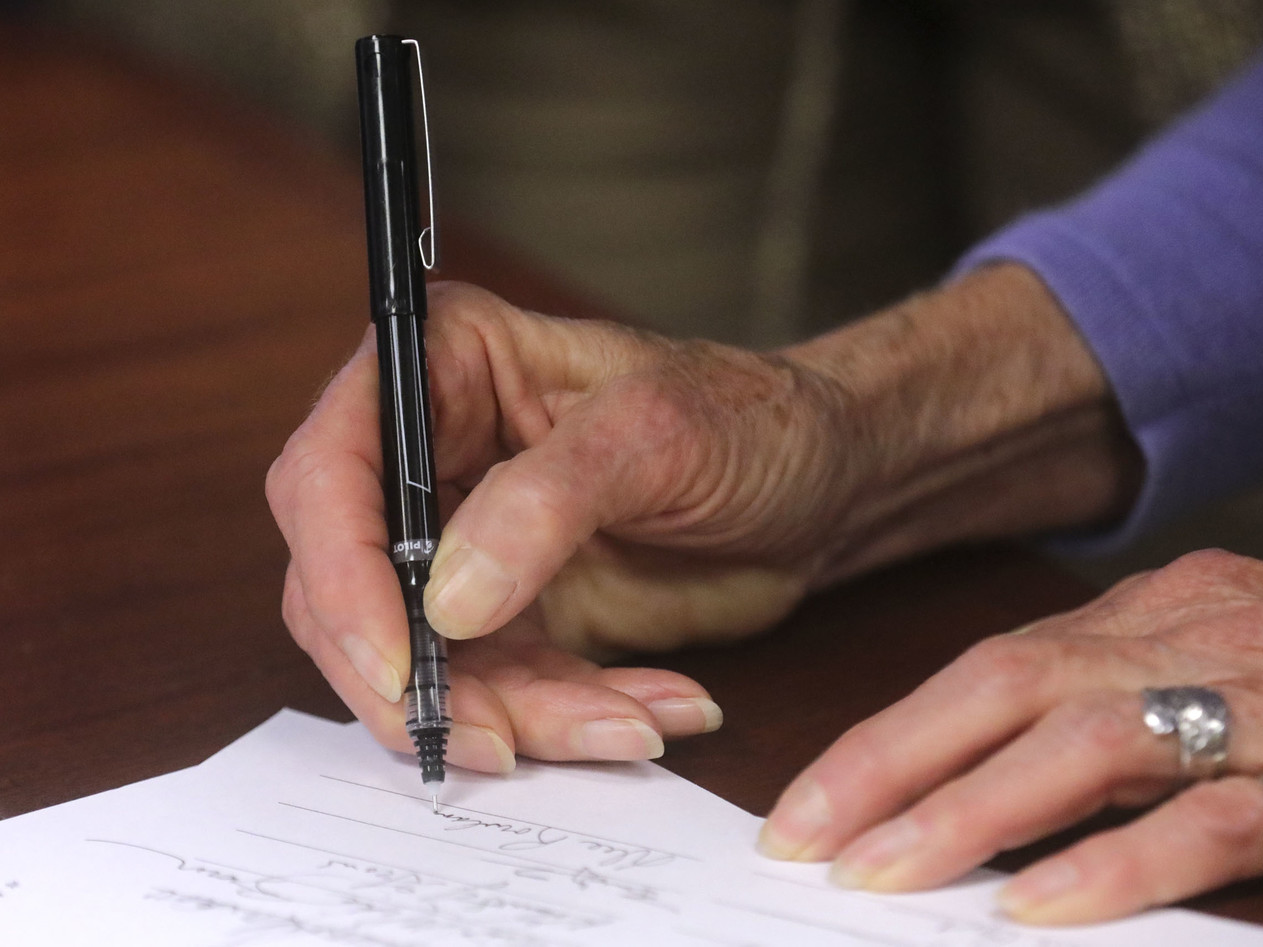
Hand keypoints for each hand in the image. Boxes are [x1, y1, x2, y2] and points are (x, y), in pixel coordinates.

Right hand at [266, 281, 851, 768]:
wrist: (819, 484)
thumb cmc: (751, 419)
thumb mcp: (657, 436)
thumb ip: (546, 503)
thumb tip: (444, 601)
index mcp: (447, 368)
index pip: (332, 474)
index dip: (342, 575)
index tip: (399, 661)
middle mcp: (436, 457)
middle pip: (349, 588)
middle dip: (418, 679)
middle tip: (495, 739)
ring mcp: (468, 544)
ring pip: (425, 662)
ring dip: (512, 715)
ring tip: (626, 722)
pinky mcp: (512, 614)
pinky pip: (498, 692)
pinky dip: (563, 722)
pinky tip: (650, 711)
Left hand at [760, 548, 1262, 923]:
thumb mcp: (1201, 655)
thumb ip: (1102, 705)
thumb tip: (973, 786)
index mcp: (1139, 618)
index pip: (982, 669)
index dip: (884, 737)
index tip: (804, 806)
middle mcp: (1179, 642)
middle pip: (1005, 689)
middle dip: (890, 766)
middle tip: (805, 843)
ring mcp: (1256, 700)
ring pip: (1088, 743)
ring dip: (971, 812)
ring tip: (883, 876)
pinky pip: (1213, 819)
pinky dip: (1117, 864)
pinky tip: (1036, 909)